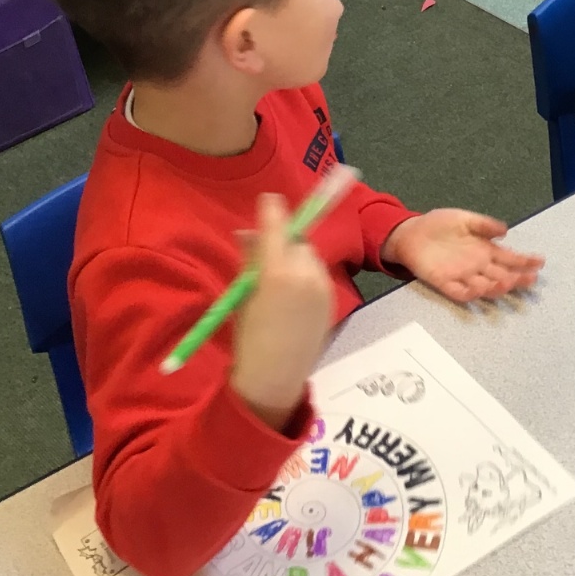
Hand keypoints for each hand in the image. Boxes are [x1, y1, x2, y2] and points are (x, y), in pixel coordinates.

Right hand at [230, 193, 335, 429]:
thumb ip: (250, 259)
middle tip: (267, 256)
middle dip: (285, 242)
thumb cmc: (249, 338)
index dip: (273, 211)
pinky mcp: (332, 299)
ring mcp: (322, 287)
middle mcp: (305, 275)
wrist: (275, 376)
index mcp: (277, 273)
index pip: (278, 228)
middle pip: (297, 242)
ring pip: (309, 256)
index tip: (270, 199)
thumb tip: (248, 231)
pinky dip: (306, 274)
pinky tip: (292, 296)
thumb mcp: (242, 295)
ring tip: (279, 281)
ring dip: (296, 258)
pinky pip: (318, 274)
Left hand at [383, 209, 543, 302]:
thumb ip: (484, 224)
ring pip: (484, 286)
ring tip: (509, 283)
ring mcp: (462, 276)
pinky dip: (470, 292)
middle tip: (531, 279)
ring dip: (497, 287)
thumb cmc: (438, 225)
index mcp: (484, 250)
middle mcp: (477, 266)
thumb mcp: (464, 218)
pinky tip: (480, 288)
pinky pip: (459, 291)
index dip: (524, 261)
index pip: (509, 258)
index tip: (540, 262)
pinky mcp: (444, 282)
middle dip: (517, 278)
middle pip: (502, 275)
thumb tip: (506, 230)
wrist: (410, 233)